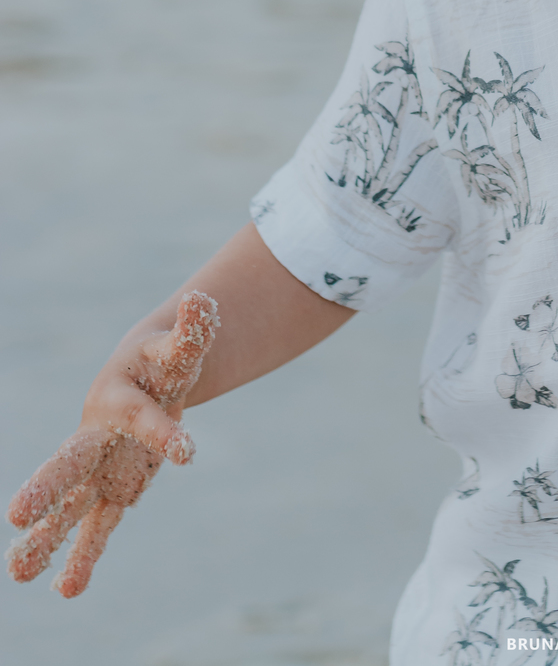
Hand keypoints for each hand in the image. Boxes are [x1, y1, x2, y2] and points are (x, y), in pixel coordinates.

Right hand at [6, 291, 218, 596]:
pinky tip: (68, 590)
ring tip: (17, 573)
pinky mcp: (112, 490)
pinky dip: (84, 557)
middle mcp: (100, 435)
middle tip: (17, 514)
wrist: (144, 377)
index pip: (143, 419)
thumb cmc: (163, 359)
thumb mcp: (180, 345)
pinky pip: (97, 528)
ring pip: (72, 504)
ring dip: (47, 536)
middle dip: (48, 486)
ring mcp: (101, 467)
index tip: (187, 453)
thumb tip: (204, 300)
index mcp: (120, 398)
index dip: (164, 434)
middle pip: (71, 461)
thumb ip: (193, 328)